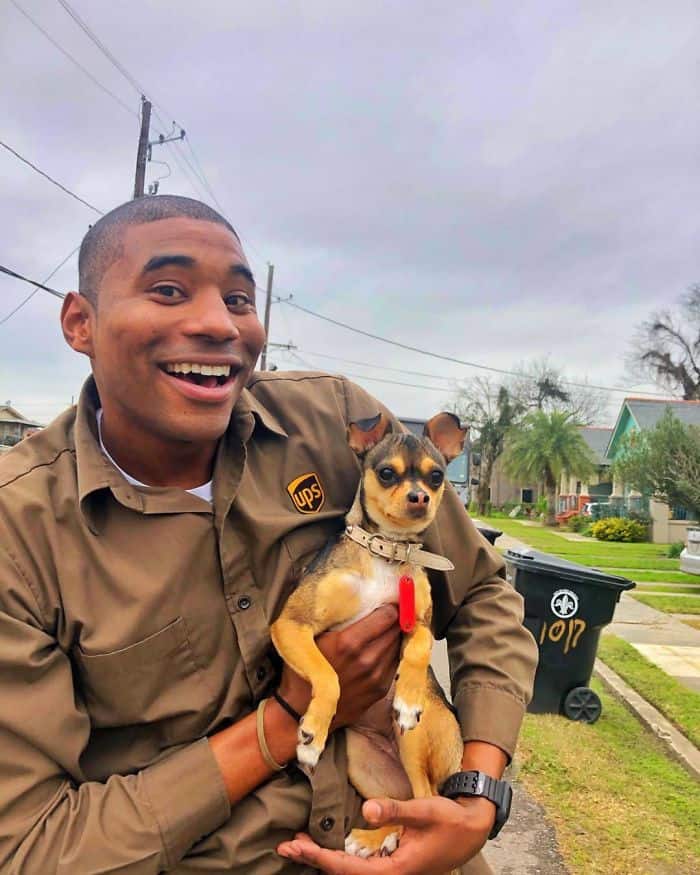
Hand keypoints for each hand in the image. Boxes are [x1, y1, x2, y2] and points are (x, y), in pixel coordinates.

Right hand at [277, 606, 400, 728]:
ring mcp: (375, 677)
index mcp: (348, 642)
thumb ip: (338, 621)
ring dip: (394, 638)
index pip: (387, 616)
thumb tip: (360, 600)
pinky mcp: (379, 691)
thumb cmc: (303, 669)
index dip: (390, 607)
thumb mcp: (313, 637)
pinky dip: (392, 655)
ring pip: (398, 647)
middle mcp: (366, 660)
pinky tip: (382, 650)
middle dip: (394, 620)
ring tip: (386, 631)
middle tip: (390, 613)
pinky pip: (395, 665)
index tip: (389, 602)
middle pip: (395, 630)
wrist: (299, 711)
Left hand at [277, 795, 495, 873]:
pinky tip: (329, 847)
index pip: (348, 868)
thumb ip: (394, 811)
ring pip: (351, 870)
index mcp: (395, 869)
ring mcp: (391, 870)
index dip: (320, 857)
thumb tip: (365, 809)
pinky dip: (340, 856)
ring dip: (325, 858)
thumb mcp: (424, 812)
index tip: (299, 846)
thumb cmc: (451, 821)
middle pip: (344, 873)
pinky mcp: (393, 862)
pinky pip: (360, 865)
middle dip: (314, 859)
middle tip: (286, 846)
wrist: (473, 829)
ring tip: (300, 844)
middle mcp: (390, 874)